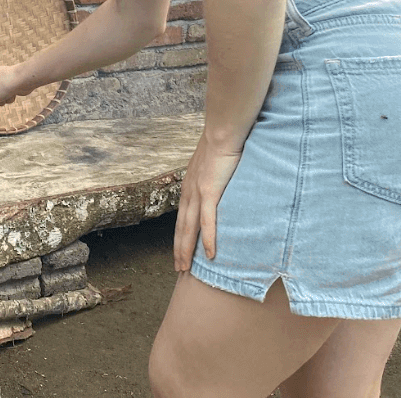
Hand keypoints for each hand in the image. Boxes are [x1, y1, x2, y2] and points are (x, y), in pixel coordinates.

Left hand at [174, 134, 243, 273]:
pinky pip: (208, 221)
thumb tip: (217, 188)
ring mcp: (198, 193)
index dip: (179, 236)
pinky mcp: (210, 192)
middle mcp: (188, 192)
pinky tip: (209, 254)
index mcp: (188, 187)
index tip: (179, 252)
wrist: (222, 132)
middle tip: (179, 269)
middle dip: (179, 249)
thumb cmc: (220, 146)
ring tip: (186, 268)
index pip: (181, 217)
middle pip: (181, 227)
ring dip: (187, 250)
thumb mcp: (211, 166)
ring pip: (190, 228)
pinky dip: (208, 239)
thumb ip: (211, 179)